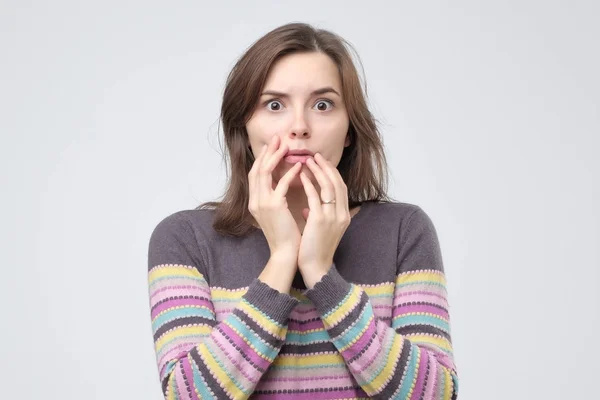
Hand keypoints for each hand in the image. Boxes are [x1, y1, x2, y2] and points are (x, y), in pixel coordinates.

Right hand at [248, 135, 302, 291]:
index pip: (255, 174)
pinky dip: (289, 173)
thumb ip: (276, 197)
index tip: (273, 146)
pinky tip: (299, 166)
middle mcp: (254, 200)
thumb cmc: (286, 235)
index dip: (263, 158)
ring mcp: (262, 203)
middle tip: (277, 138)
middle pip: (256, 169)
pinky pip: (281, 184)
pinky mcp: (273, 207)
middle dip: (267, 152)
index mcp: (254, 202)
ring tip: (286, 146)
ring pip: (264, 172)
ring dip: (276, 157)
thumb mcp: (277, 213)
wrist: (286, 254)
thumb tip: (282, 182)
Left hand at [298, 153, 350, 287]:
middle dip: (327, 167)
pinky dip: (309, 184)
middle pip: (337, 183)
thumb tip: (308, 208)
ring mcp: (332, 217)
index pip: (341, 187)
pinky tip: (301, 176)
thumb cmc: (315, 250)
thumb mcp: (321, 231)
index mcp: (344, 215)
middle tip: (315, 156)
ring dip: (318, 171)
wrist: (316, 268)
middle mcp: (342, 214)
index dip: (332, 173)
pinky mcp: (320, 221)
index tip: (322, 163)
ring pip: (328, 186)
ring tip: (307, 161)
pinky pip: (315, 197)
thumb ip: (318, 217)